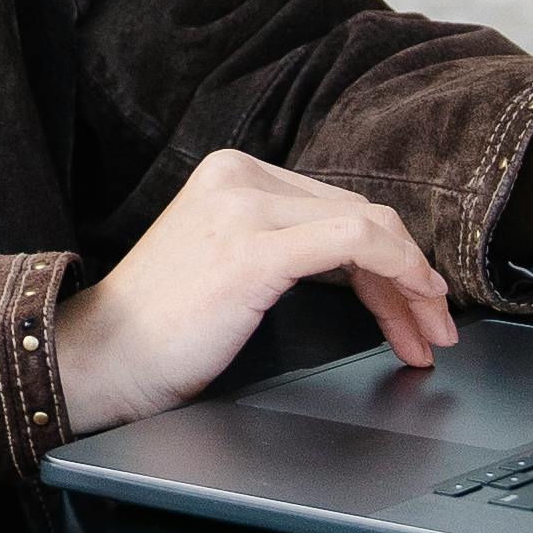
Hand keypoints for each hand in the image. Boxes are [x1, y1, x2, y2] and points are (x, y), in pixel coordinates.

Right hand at [51, 150, 457, 437]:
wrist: (99, 360)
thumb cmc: (159, 330)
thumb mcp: (228, 264)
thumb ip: (283, 246)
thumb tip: (362, 269)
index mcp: (233, 173)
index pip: (337, 206)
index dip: (391, 258)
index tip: (416, 304)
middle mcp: (239, 176)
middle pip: (359, 217)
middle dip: (409, 277)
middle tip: (433, 327)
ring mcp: (244, 208)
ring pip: (367, 227)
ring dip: (411, 284)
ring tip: (427, 332)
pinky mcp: (252, 249)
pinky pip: (355, 242)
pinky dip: (397, 273)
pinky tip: (411, 308)